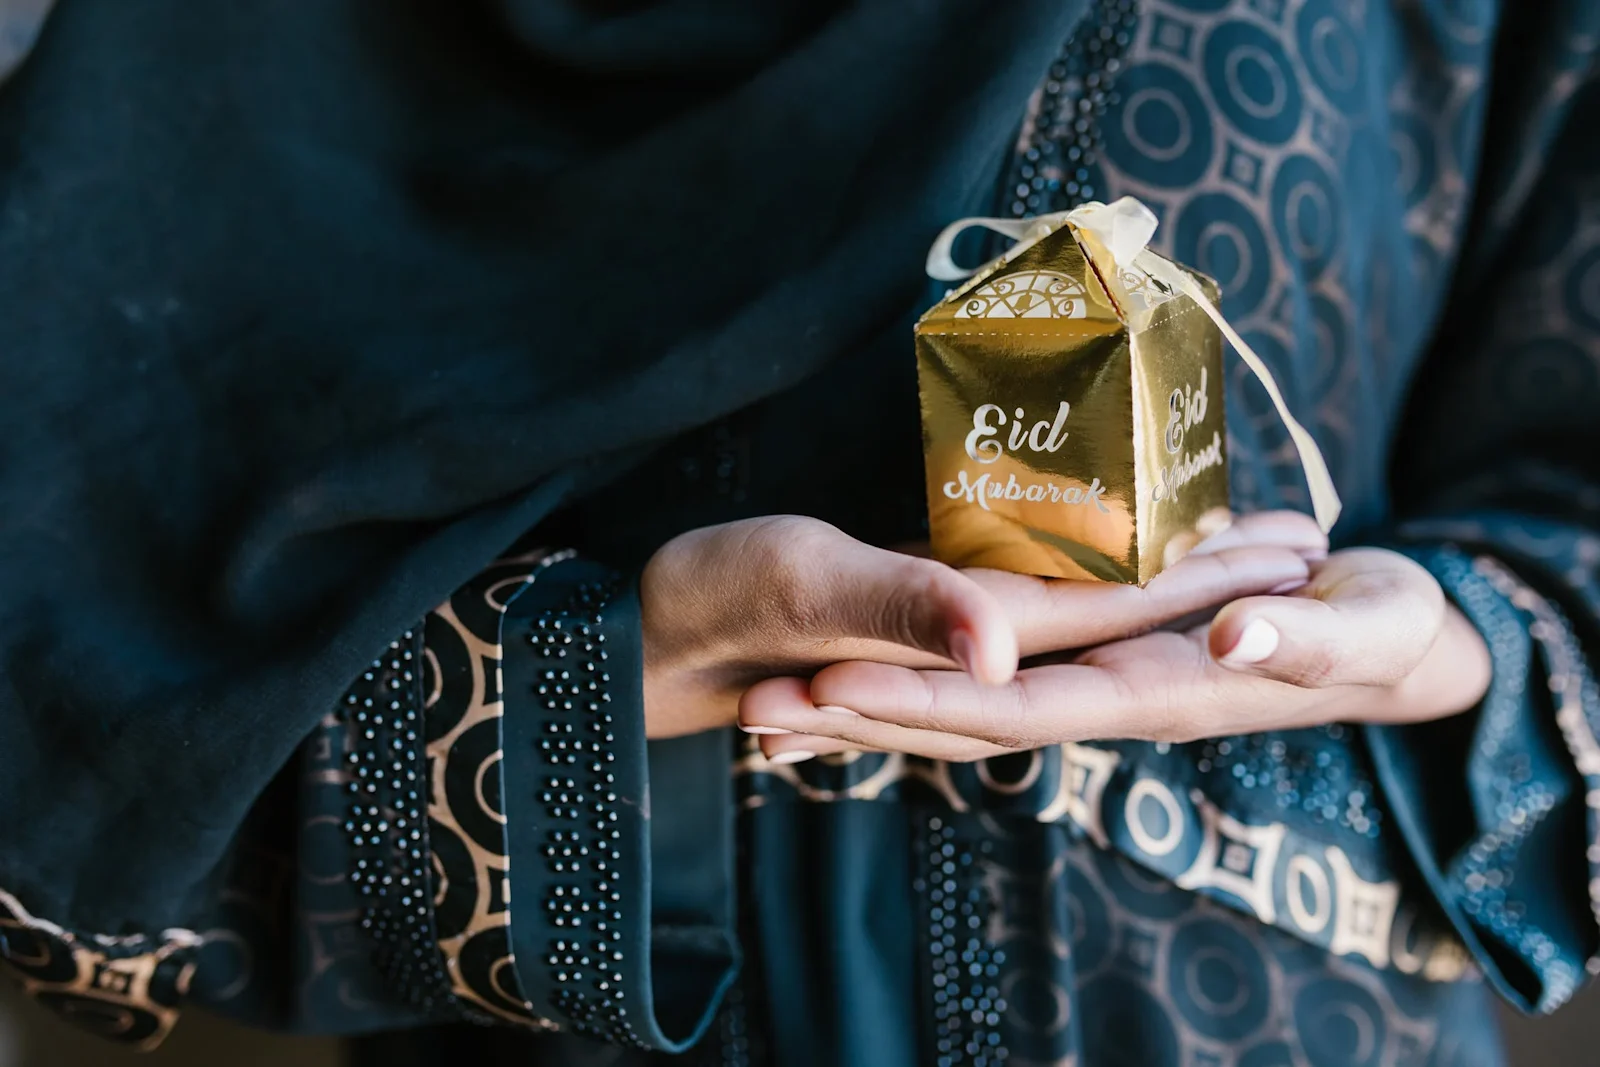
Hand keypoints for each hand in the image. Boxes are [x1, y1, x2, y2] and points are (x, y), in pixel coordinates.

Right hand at [642, 512, 1324, 737]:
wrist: (646, 630)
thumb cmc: (717, 600)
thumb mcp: (803, 589)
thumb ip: (906, 613)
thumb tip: (1004, 649)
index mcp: (963, 647)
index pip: (1115, 617)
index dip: (1207, 583)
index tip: (1299, 544)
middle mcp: (973, 648)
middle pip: (1118, 615)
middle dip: (1211, 580)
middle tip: (1306, 532)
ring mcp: (948, 633)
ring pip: (1080, 607)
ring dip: (1159, 578)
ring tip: (1238, 538)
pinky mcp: (916, 608)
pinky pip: (1027, 592)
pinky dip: (1083, 569)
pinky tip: (1111, 544)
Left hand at [740, 547, 1490, 761]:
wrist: (1402, 641)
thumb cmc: (1397, 626)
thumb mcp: (1376, 624)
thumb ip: (1310, 641)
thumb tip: (1229, 644)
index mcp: (1157, 688)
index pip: (1020, 706)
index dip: (925, 700)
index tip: (831, 685)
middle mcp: (1105, 697)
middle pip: (962, 718)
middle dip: (863, 717)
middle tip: (758, 709)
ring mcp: (1090, 683)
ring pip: (958, 710)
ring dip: (866, 716)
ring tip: (764, 714)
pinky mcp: (1085, 658)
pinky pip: (985, 686)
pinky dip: (913, 689)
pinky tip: (844, 686)